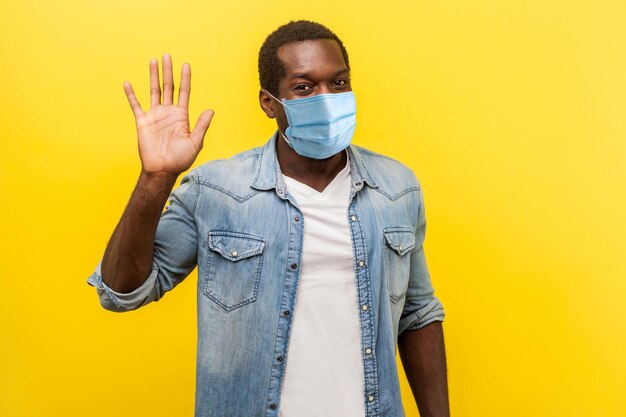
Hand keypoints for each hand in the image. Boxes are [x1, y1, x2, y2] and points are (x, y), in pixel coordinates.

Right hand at [123, 53, 213, 176]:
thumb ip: (202, 125)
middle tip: (168, 55)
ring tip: (153, 61)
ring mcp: (155, 115)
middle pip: (168, 87)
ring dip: (153, 76)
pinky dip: (131, 94)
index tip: (186, 65)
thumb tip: (211, 109)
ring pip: (154, 91)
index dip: (185, 79)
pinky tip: (128, 83)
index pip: (184, 93)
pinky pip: (136, 105)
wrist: (162, 170)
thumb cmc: (180, 160)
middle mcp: (168, 113)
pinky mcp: (142, 122)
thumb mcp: (195, 142)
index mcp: (182, 116)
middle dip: (168, 71)